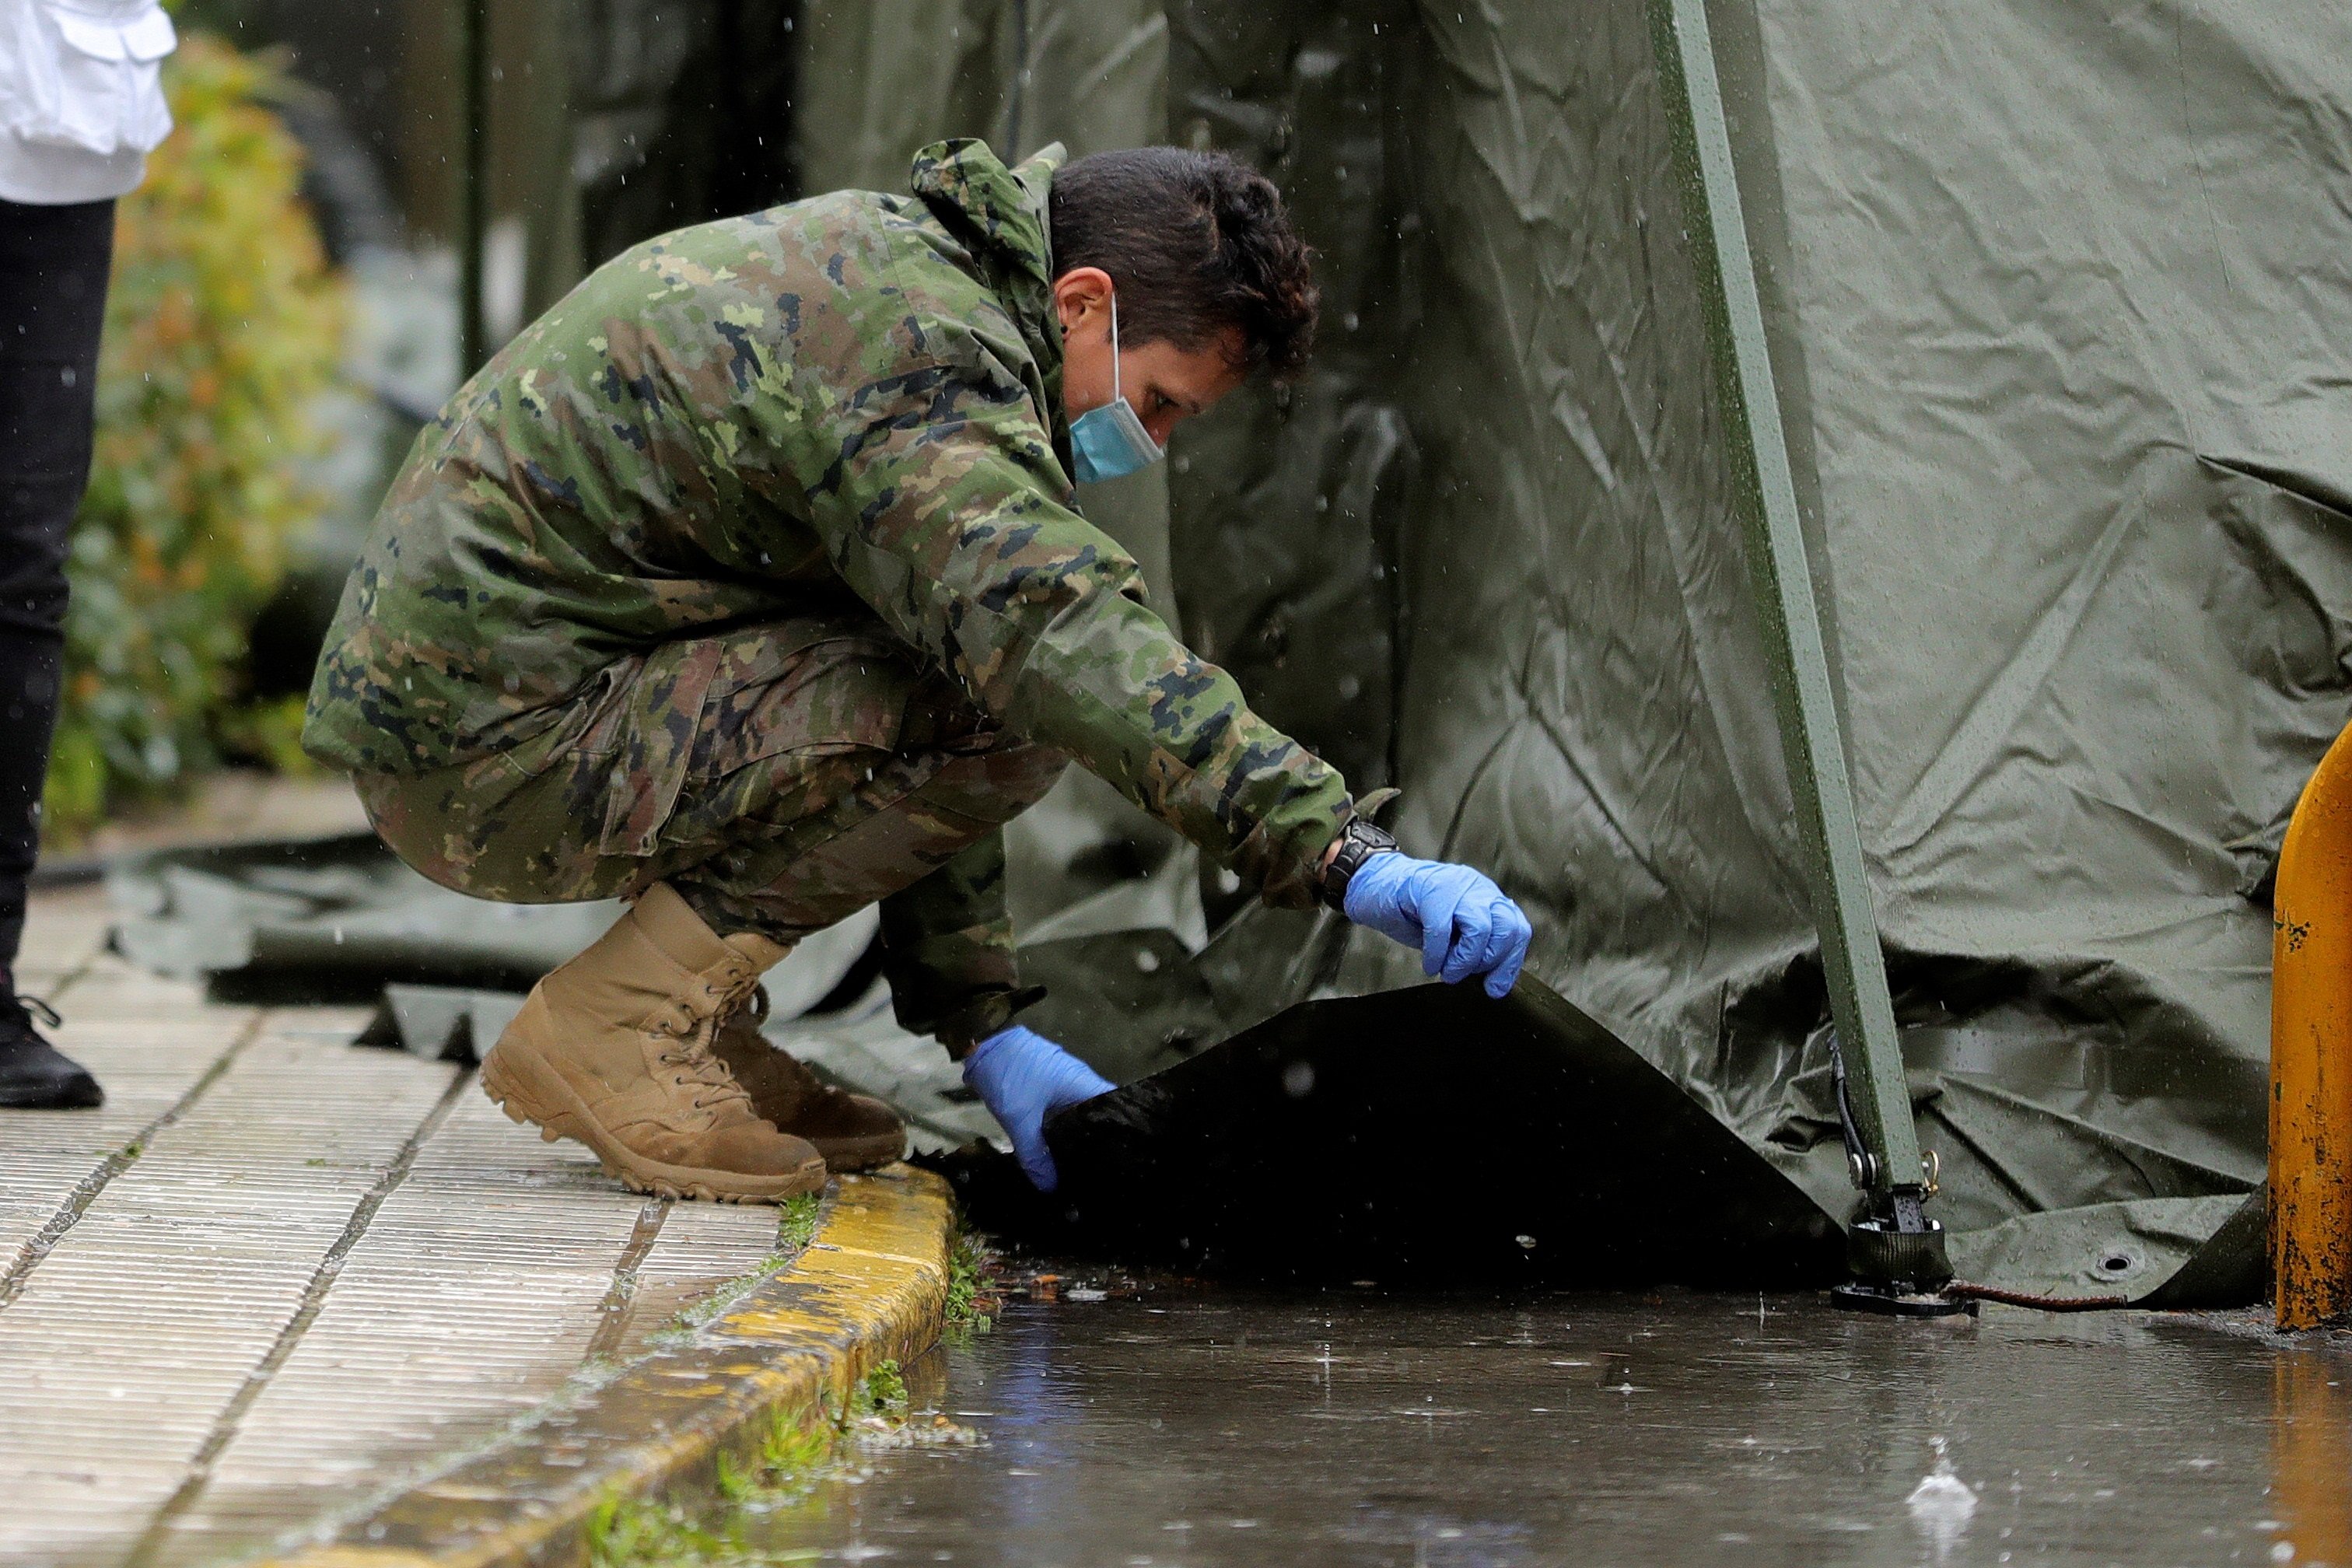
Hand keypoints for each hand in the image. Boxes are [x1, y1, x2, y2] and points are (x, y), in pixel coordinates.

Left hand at [961, 1025, 1114, 1191]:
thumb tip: (1050, 1187)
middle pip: (1100, 1114)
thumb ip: (1035, 1155)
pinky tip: (1063, 1146)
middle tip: (1103, 1171)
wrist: (982, 1045)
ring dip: (1082, 1134)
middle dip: (1099, 1140)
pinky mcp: (1053, 1085)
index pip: (1115, 1109)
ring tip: (1086, 1165)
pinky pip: (1068, 1109)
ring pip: (1082, 1112)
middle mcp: (1082, 1081)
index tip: (1120, 1159)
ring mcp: (1068, 1081)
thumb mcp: (1020, 1120)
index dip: (1119, 1134)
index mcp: (1084, 1085)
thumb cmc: (1008, 1076)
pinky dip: (1067, 1126)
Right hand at [1342, 853, 1532, 998]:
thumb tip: (1494, 982)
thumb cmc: (1410, 911)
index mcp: (1486, 898)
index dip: (1510, 963)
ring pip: (1481, 928)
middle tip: (1462, 972)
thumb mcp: (1450, 934)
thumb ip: (1473, 949)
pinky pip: (1442, 928)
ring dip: (1464, 959)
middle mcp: (1477, 888)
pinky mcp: (1430, 888)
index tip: (1494, 987)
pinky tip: (1429, 963)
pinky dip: (1436, 954)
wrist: (1373, 884)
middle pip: (1507, 928)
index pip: (1517, 930)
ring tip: (1446, 970)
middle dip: (1487, 960)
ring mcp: (1455, 885)